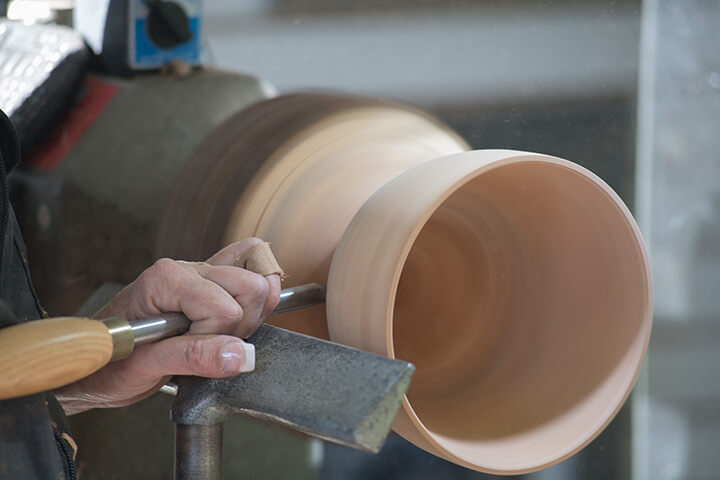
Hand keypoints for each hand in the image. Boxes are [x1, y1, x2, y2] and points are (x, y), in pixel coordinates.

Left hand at [54, 238, 280, 414]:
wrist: (98, 365)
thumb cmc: (111, 363)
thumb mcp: (146, 366)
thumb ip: (193, 357)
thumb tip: (240, 356)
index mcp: (167, 279)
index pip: (225, 308)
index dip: (214, 338)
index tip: (188, 353)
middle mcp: (188, 269)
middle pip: (251, 285)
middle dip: (240, 325)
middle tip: (208, 346)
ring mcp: (203, 274)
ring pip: (259, 281)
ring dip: (248, 317)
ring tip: (216, 338)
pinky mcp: (213, 285)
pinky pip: (253, 273)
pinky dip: (257, 301)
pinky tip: (235, 323)